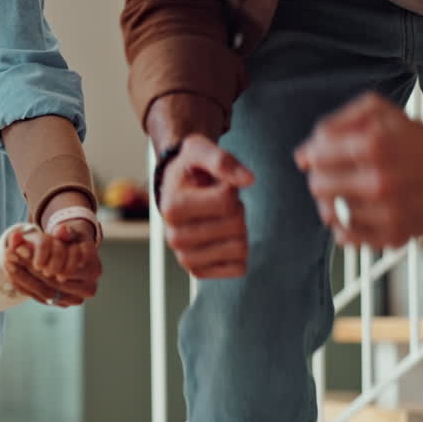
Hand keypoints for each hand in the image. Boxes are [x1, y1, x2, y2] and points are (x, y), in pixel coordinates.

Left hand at [4, 222, 100, 307]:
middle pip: (53, 282)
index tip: (20, 250)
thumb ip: (65, 231)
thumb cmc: (72, 240)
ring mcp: (75, 299)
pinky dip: (25, 285)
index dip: (41, 259)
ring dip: (23, 278)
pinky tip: (11, 273)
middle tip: (8, 255)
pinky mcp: (62, 302)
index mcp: (93, 269)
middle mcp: (88, 288)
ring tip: (7, 262)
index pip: (64, 268)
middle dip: (29, 268)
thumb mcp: (69, 232)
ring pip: (45, 292)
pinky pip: (41, 297)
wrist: (75, 254)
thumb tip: (61, 230)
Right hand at [161, 134, 254, 278]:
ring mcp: (185, 256)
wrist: (175, 188)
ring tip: (220, 219)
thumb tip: (249, 180)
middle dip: (237, 210)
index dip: (232, 189)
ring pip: (240, 249)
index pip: (227, 201)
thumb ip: (223, 160)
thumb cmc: (191, 168)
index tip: (216, 185)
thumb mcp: (201, 151)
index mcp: (173, 208)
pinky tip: (224, 239)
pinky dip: (240, 252)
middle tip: (219, 203)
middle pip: (236, 226)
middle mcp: (174, 236)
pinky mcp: (197, 270)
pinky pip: (238, 269)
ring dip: (239, 230)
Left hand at [295, 92, 422, 247]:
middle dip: (324, 177)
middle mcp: (380, 181)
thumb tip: (302, 156)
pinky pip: (346, 236)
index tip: (327, 156)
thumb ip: (334, 125)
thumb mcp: (378, 111)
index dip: (317, 154)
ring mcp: (387, 212)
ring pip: (328, 213)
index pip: (315, 157)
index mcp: (374, 146)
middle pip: (317, 186)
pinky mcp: (393, 234)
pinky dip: (346, 224)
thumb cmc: (415, 138)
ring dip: (334, 202)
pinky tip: (360, 210)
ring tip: (352, 191)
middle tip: (341, 173)